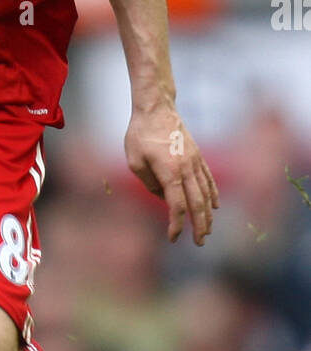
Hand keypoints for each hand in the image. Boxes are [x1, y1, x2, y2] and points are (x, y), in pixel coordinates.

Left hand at [124, 106, 218, 244]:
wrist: (157, 107)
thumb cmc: (140, 134)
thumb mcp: (134, 161)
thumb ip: (148, 183)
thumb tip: (162, 198)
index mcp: (170, 171)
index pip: (177, 205)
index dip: (176, 224)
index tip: (173, 238)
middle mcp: (187, 168)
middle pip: (197, 203)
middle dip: (199, 226)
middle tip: (199, 243)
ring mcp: (195, 161)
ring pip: (206, 193)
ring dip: (208, 214)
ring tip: (207, 230)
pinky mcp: (198, 155)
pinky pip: (208, 179)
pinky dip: (213, 194)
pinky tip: (215, 206)